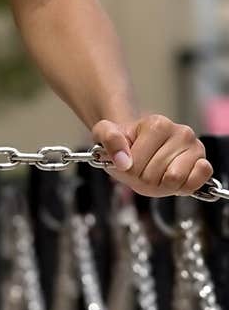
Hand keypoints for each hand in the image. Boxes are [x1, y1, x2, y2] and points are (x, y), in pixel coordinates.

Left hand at [92, 113, 212, 198]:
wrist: (139, 146)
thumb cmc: (125, 143)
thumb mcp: (105, 134)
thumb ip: (109, 140)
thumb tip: (123, 161)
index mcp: (157, 123)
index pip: (137, 164)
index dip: (128, 170)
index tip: (127, 161)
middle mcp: (181, 132)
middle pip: (154, 174)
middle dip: (143, 178)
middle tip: (142, 168)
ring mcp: (195, 148)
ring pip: (174, 179)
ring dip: (161, 184)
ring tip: (157, 172)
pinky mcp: (203, 163)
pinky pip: (198, 180)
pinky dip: (183, 186)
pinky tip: (174, 178)